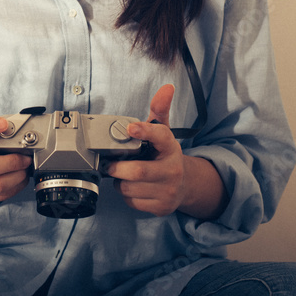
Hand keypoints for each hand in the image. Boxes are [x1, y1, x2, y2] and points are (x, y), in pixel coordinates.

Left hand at [106, 84, 188, 216]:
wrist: (185, 185)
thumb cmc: (165, 156)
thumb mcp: (164, 132)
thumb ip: (159, 110)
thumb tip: (167, 87)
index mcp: (171, 147)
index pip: (161, 136)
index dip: (145, 131)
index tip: (131, 128)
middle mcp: (172, 169)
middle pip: (138, 171)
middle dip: (117, 168)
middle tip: (111, 164)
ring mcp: (168, 191)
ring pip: (130, 188)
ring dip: (119, 182)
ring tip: (122, 176)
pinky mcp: (161, 207)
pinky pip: (133, 202)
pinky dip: (126, 196)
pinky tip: (132, 188)